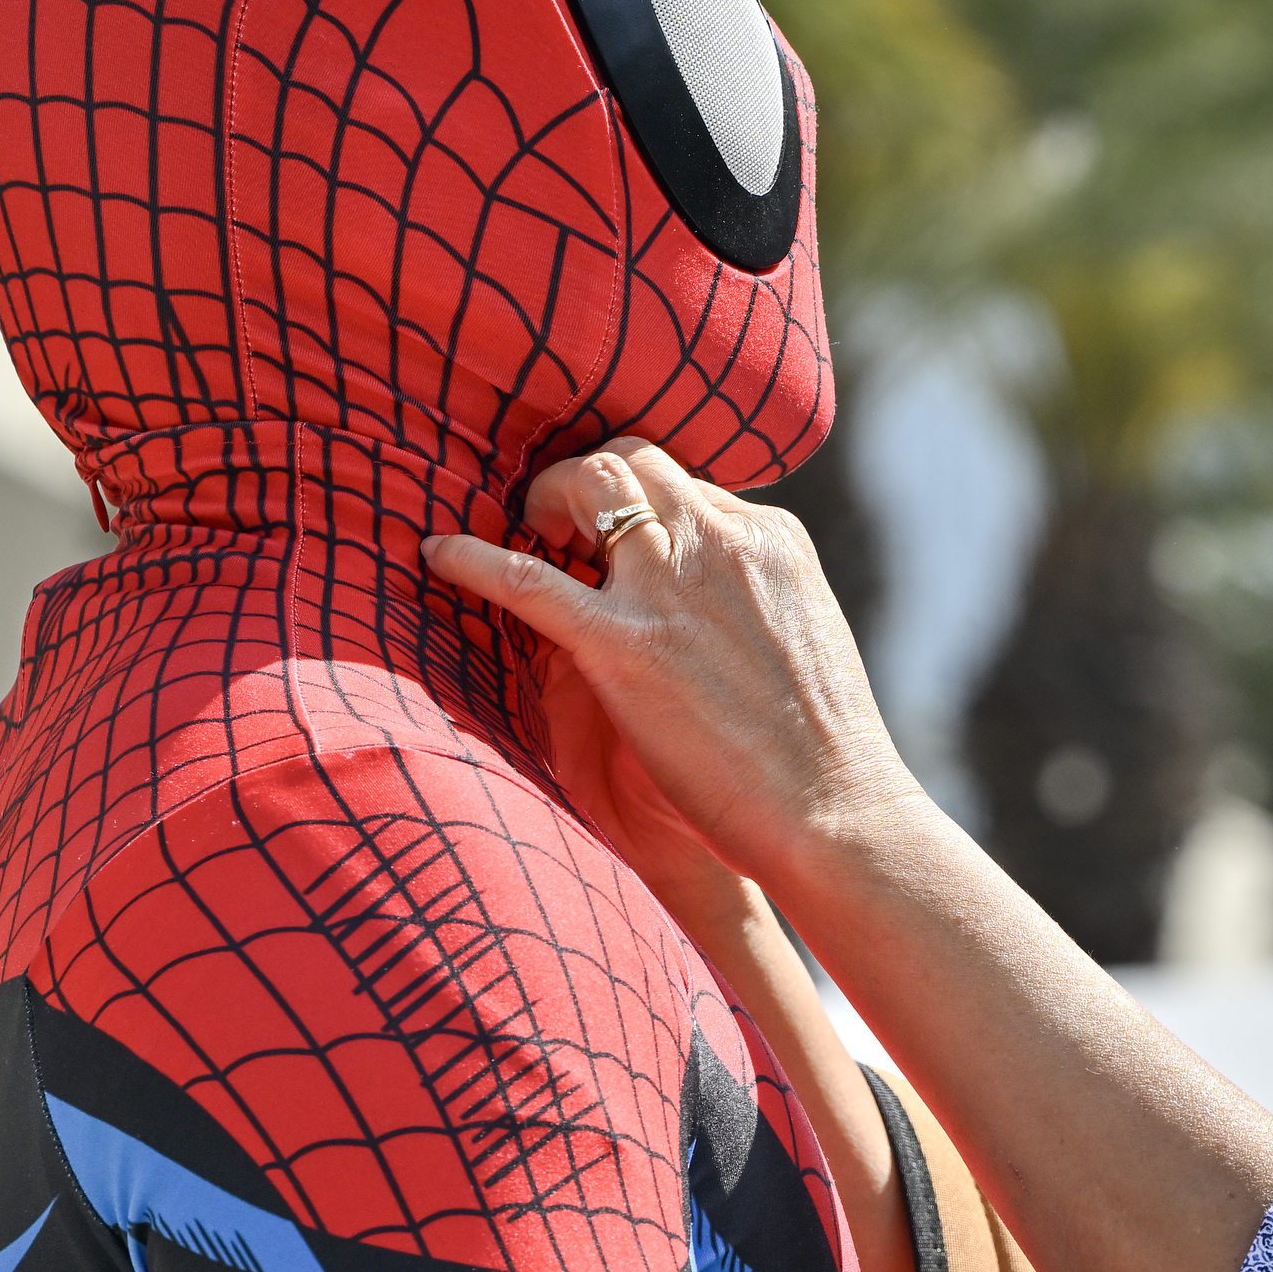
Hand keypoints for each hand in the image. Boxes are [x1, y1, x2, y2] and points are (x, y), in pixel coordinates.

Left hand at [425, 440, 922, 890]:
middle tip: (562, 516)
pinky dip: (476, 559)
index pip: (693, 488)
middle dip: (591, 477)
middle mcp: (720, 541)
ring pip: (590, 485)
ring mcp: (668, 587)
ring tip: (526, 524)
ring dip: (547, 495)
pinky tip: (440, 555)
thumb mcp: (804, 639)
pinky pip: (527, 580)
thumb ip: (758, 604)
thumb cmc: (826, 752)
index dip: (651, 508)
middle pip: (637, 462)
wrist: (833, 809)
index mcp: (771, 539)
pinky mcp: (622, 644)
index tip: (624, 536)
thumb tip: (722, 608)